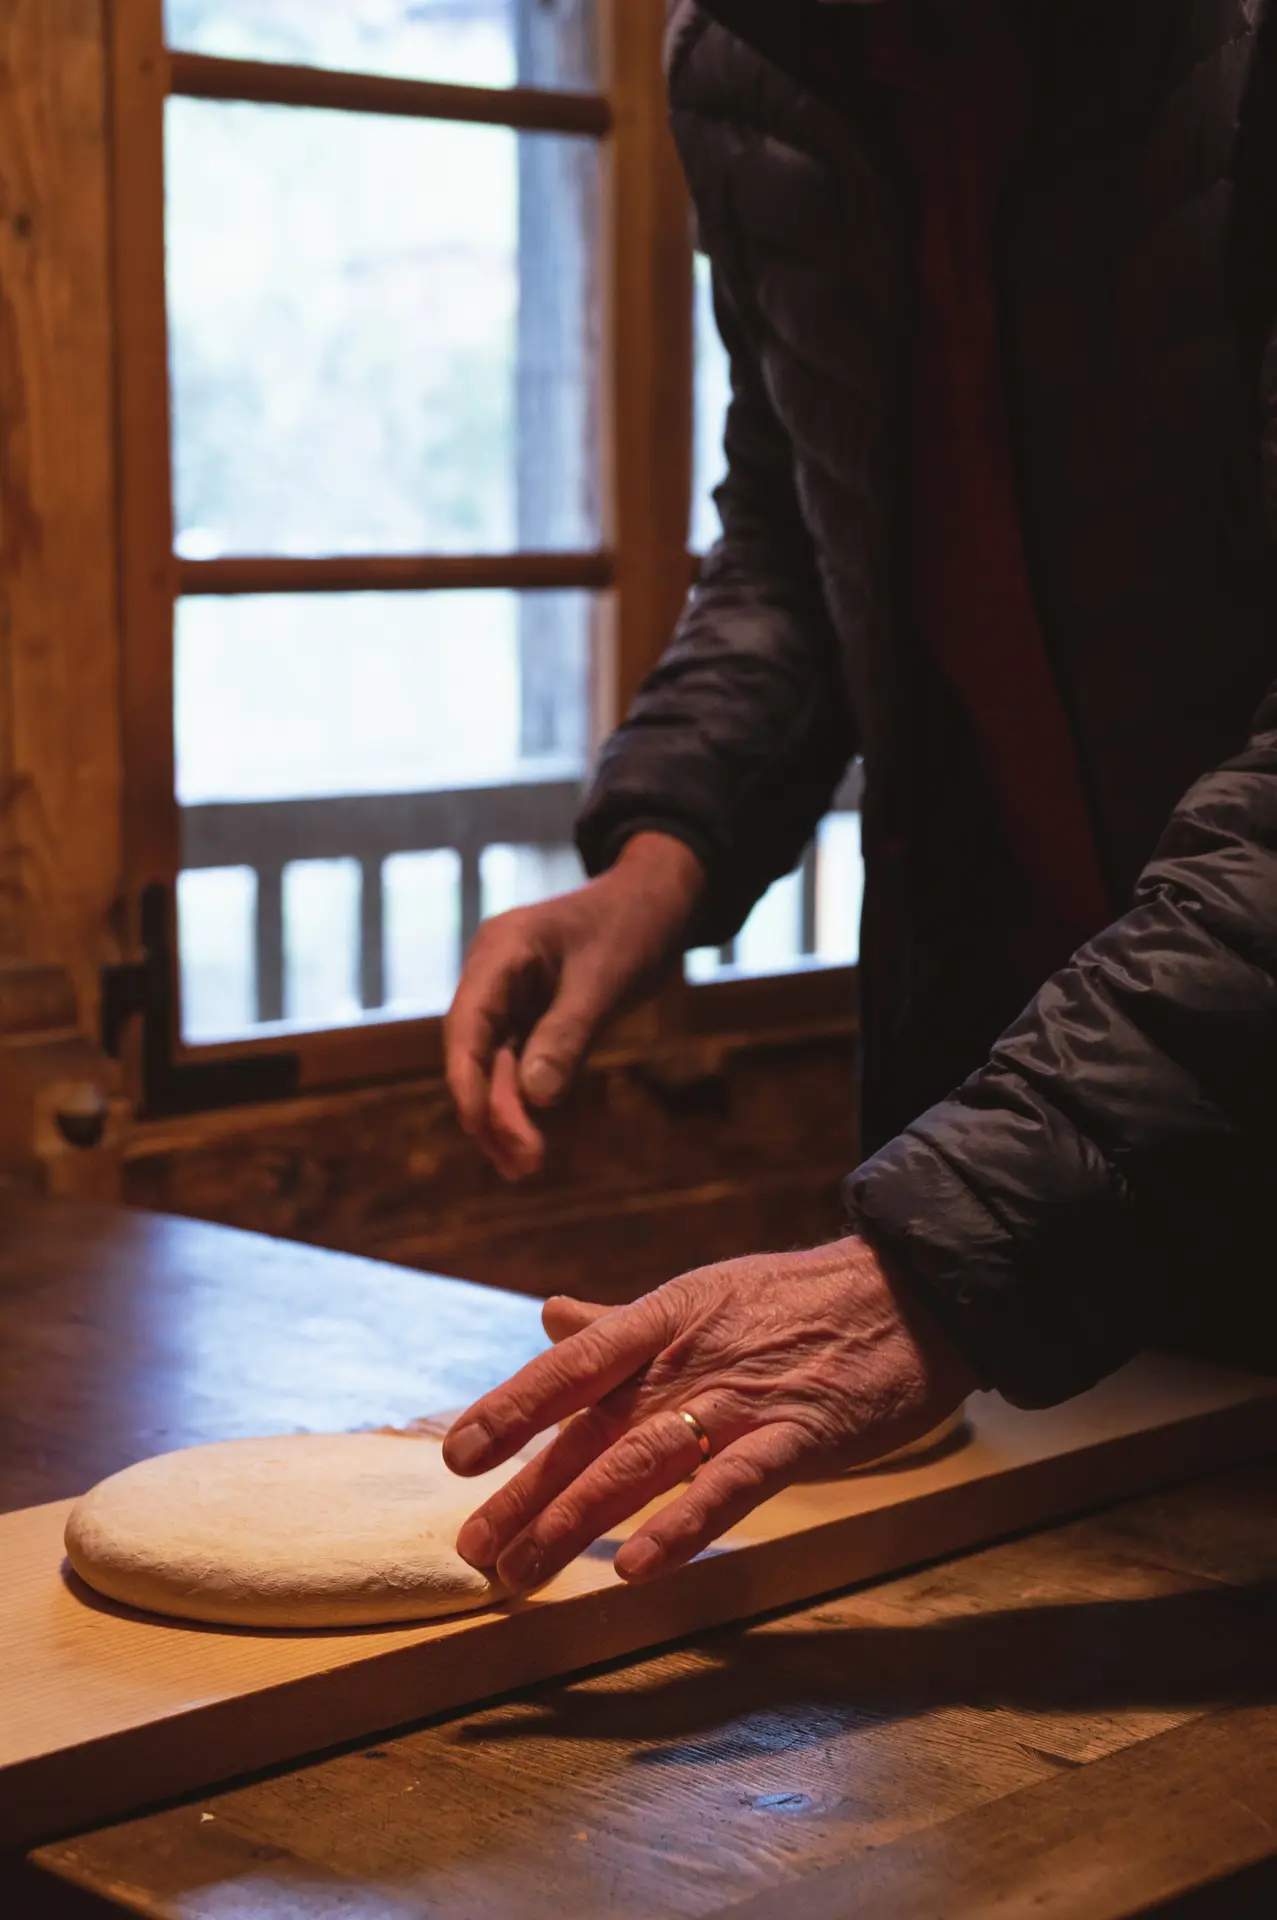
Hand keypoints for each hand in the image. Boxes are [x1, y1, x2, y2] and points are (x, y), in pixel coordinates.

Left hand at [443, 1237, 975, 1589]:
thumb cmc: (797, 1301)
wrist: (909, 1293)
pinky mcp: (798, 1437)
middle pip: (592, 1430)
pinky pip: (730, 1487)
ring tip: (521, 1574)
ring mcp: (743, 1399)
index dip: (511, 1408)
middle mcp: (690, 1360)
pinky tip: (635, 1568)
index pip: (571, 1366)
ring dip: (575, 1521)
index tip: (456, 1456)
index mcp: (663, 1320)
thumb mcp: (701, 1297)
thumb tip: (550, 1314)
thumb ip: (622, 1322)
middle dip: (526, 1492)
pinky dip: (681, 1526)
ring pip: (641, 1462)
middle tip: (472, 1552)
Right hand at [444, 832, 704, 1179]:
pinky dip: (526, 1100)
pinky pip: (520, 1064)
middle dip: (494, 1111)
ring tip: (525, 1168)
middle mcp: (493, 976)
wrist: (661, 898)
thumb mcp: (605, 980)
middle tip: (523, 1165)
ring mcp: (511, 998)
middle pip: (476, 1053)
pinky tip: (531, 1142)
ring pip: (495, 1066)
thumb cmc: (633, 924)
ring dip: (508, 1115)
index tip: (478, 1126)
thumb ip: (568, 1035)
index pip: (466, 1024)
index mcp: (499, 952)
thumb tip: (535, 1098)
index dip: (465, 1080)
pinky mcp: (534, 1017)